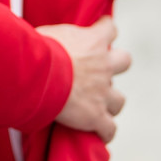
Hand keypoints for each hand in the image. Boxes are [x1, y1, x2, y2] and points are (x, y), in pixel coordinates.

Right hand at [37, 16, 130, 142]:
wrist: (38, 74)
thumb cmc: (36, 50)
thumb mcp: (46, 33)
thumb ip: (56, 38)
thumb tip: (42, 37)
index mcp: (93, 40)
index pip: (109, 28)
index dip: (105, 29)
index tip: (100, 29)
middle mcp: (104, 65)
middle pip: (124, 60)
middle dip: (115, 64)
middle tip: (97, 69)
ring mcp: (102, 92)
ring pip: (119, 99)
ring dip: (109, 101)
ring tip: (96, 104)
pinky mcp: (96, 116)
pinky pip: (108, 129)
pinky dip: (104, 131)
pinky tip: (96, 132)